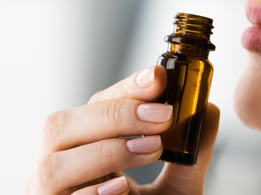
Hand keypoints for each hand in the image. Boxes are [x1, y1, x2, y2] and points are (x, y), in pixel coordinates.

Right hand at [25, 66, 219, 194]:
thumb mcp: (175, 189)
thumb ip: (190, 154)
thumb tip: (210, 111)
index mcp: (81, 152)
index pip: (93, 107)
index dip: (123, 88)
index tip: (159, 77)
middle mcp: (56, 172)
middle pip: (58, 127)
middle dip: (113, 115)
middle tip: (163, 116)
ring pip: (51, 166)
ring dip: (105, 151)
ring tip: (152, 149)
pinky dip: (89, 194)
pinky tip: (121, 188)